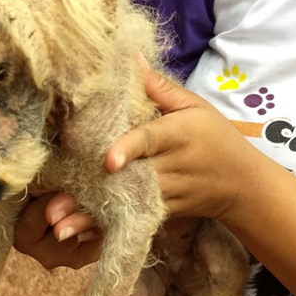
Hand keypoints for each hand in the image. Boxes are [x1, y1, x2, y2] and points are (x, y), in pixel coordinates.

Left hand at [12, 55, 266, 265]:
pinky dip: (104, 230)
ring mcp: (164, 195)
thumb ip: (159, 87)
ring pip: (123, 205)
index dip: (129, 149)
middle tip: (53, 207)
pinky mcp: (160, 213)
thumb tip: (129, 56)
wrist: (242, 185)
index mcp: (178, 134)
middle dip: (91, 193)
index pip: (150, 139)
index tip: (108, 161)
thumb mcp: (194, 106)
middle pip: (126, 180)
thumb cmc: (215, 136)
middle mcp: (170, 167)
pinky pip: (129, 220)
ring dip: (89, 219)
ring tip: (60, 228)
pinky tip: (78, 239)